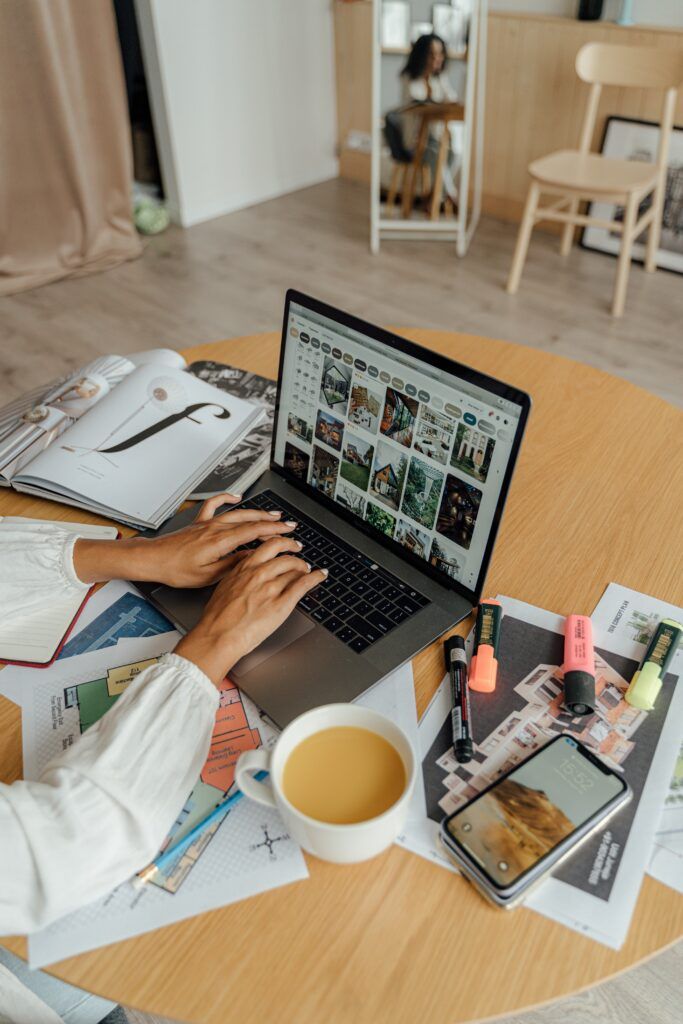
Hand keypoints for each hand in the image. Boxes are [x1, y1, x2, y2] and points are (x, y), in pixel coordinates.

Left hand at [73, 494, 298, 586]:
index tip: (289, 534)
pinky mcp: (198, 522)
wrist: (153, 560)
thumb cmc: (176, 570)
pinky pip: (215, 504)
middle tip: (288, 525)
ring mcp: (207, 523)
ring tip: (273, 514)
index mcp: (220, 542)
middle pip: (250, 521)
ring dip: (257, 512)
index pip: (255, 533)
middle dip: (272, 522)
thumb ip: (232, 565)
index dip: (275, 532)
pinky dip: (227, 498)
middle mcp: (215, 528)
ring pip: (237, 513)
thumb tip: (252, 558)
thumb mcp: (208, 576)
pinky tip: (236, 496)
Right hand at [175, 537, 327, 683]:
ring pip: (294, 569)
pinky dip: (315, 577)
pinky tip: (320, 575)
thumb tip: (246, 576)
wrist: (218, 636)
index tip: (284, 545)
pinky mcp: (282, 603)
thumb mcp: (224, 588)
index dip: (280, 544)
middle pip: (284, 555)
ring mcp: (271, 588)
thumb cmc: (217, 619)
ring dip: (304, 568)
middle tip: (299, 555)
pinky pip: (303, 584)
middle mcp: (259, 574)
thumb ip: (238, 578)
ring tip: (307, 570)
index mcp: (243, 569)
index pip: (267, 547)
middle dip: (295, 554)